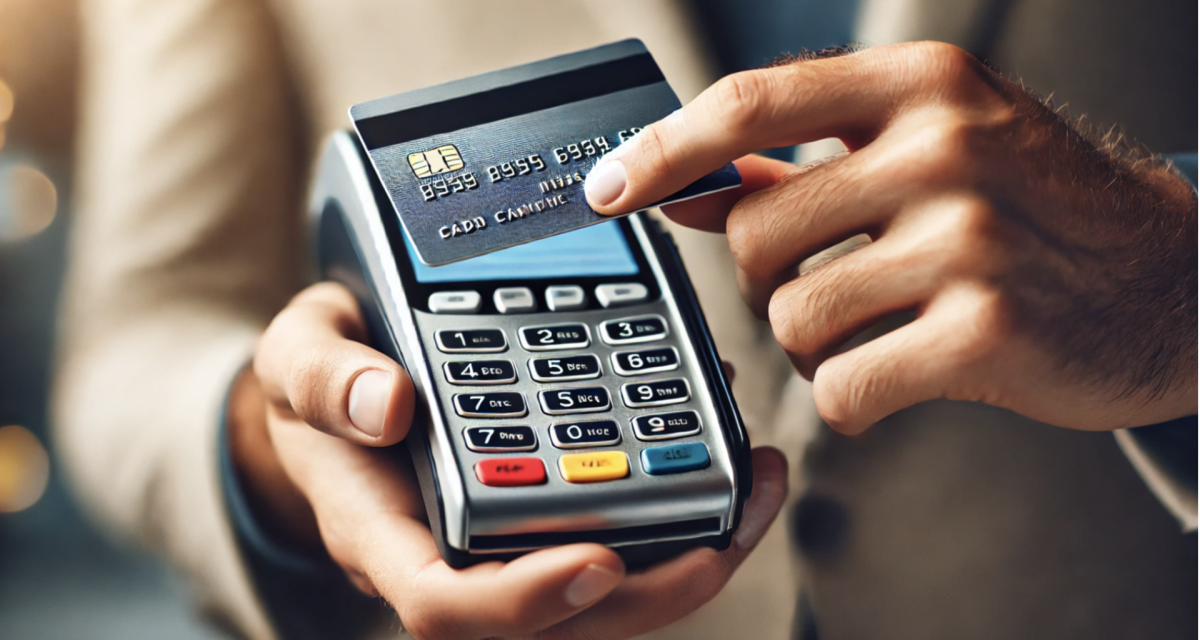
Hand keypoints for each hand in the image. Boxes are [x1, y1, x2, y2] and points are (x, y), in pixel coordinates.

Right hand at [228, 282, 788, 639]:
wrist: (343, 390)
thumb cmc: (324, 380)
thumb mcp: (298, 357)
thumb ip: (328, 379)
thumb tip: (390, 404)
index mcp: (385, 534)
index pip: (447, 605)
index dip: (524, 601)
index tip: (597, 562)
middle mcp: (456, 555)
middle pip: (557, 618)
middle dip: (650, 590)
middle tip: (724, 533)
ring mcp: (506, 541)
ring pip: (607, 588)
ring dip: (690, 548)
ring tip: (756, 484)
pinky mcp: (546, 512)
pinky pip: (619, 531)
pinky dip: (680, 504)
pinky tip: (727, 451)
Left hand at [584, 42, 1196, 433]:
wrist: (1168, 282)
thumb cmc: (1034, 210)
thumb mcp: (925, 150)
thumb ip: (797, 163)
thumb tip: (681, 185)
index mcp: (919, 85)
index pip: (749, 105)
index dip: (661, 150)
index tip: (604, 190)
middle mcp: (945, 146)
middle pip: (753, 232)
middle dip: (763, 279)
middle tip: (821, 285)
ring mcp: (970, 238)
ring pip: (791, 317)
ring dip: (811, 344)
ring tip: (874, 330)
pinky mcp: (987, 330)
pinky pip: (843, 386)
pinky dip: (850, 396)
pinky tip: (898, 374)